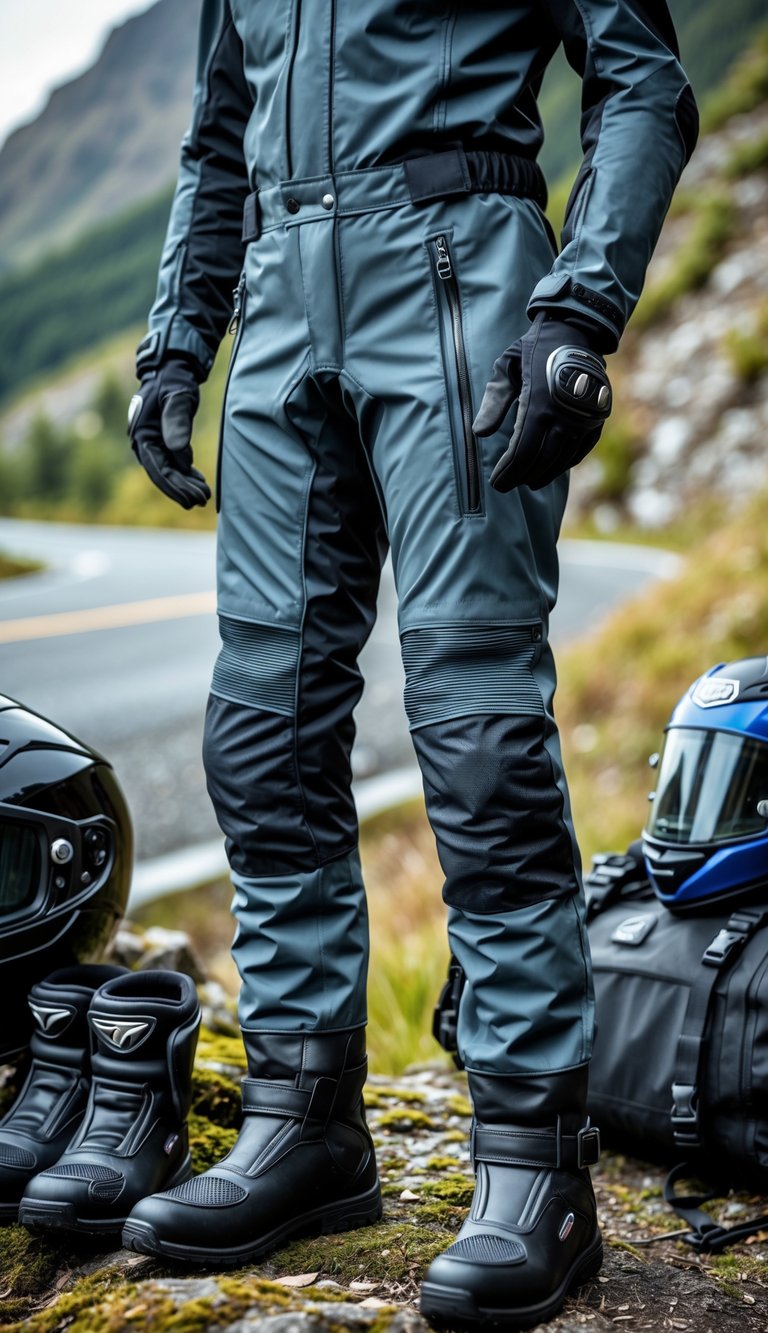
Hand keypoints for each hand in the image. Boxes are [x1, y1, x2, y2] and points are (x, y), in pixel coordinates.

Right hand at [127, 358, 209, 508]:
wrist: (172, 368)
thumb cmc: (174, 381)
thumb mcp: (178, 398)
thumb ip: (177, 421)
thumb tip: (177, 450)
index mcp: (142, 434)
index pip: (158, 469)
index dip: (175, 487)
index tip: (192, 499)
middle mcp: (144, 441)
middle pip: (163, 474)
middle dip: (181, 490)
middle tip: (202, 501)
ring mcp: (153, 441)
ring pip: (169, 470)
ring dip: (185, 483)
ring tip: (204, 494)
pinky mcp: (163, 439)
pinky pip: (173, 462)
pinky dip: (186, 472)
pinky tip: (199, 481)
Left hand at [473, 313, 611, 491]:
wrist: (577, 332)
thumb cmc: (535, 350)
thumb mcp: (507, 368)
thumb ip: (493, 401)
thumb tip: (479, 434)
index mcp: (538, 405)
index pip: (521, 453)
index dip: (508, 472)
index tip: (496, 483)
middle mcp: (564, 416)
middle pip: (540, 462)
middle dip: (520, 477)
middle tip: (507, 485)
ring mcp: (583, 420)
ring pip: (561, 461)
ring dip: (542, 475)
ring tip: (527, 481)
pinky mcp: (596, 420)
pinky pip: (579, 452)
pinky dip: (564, 464)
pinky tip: (551, 470)